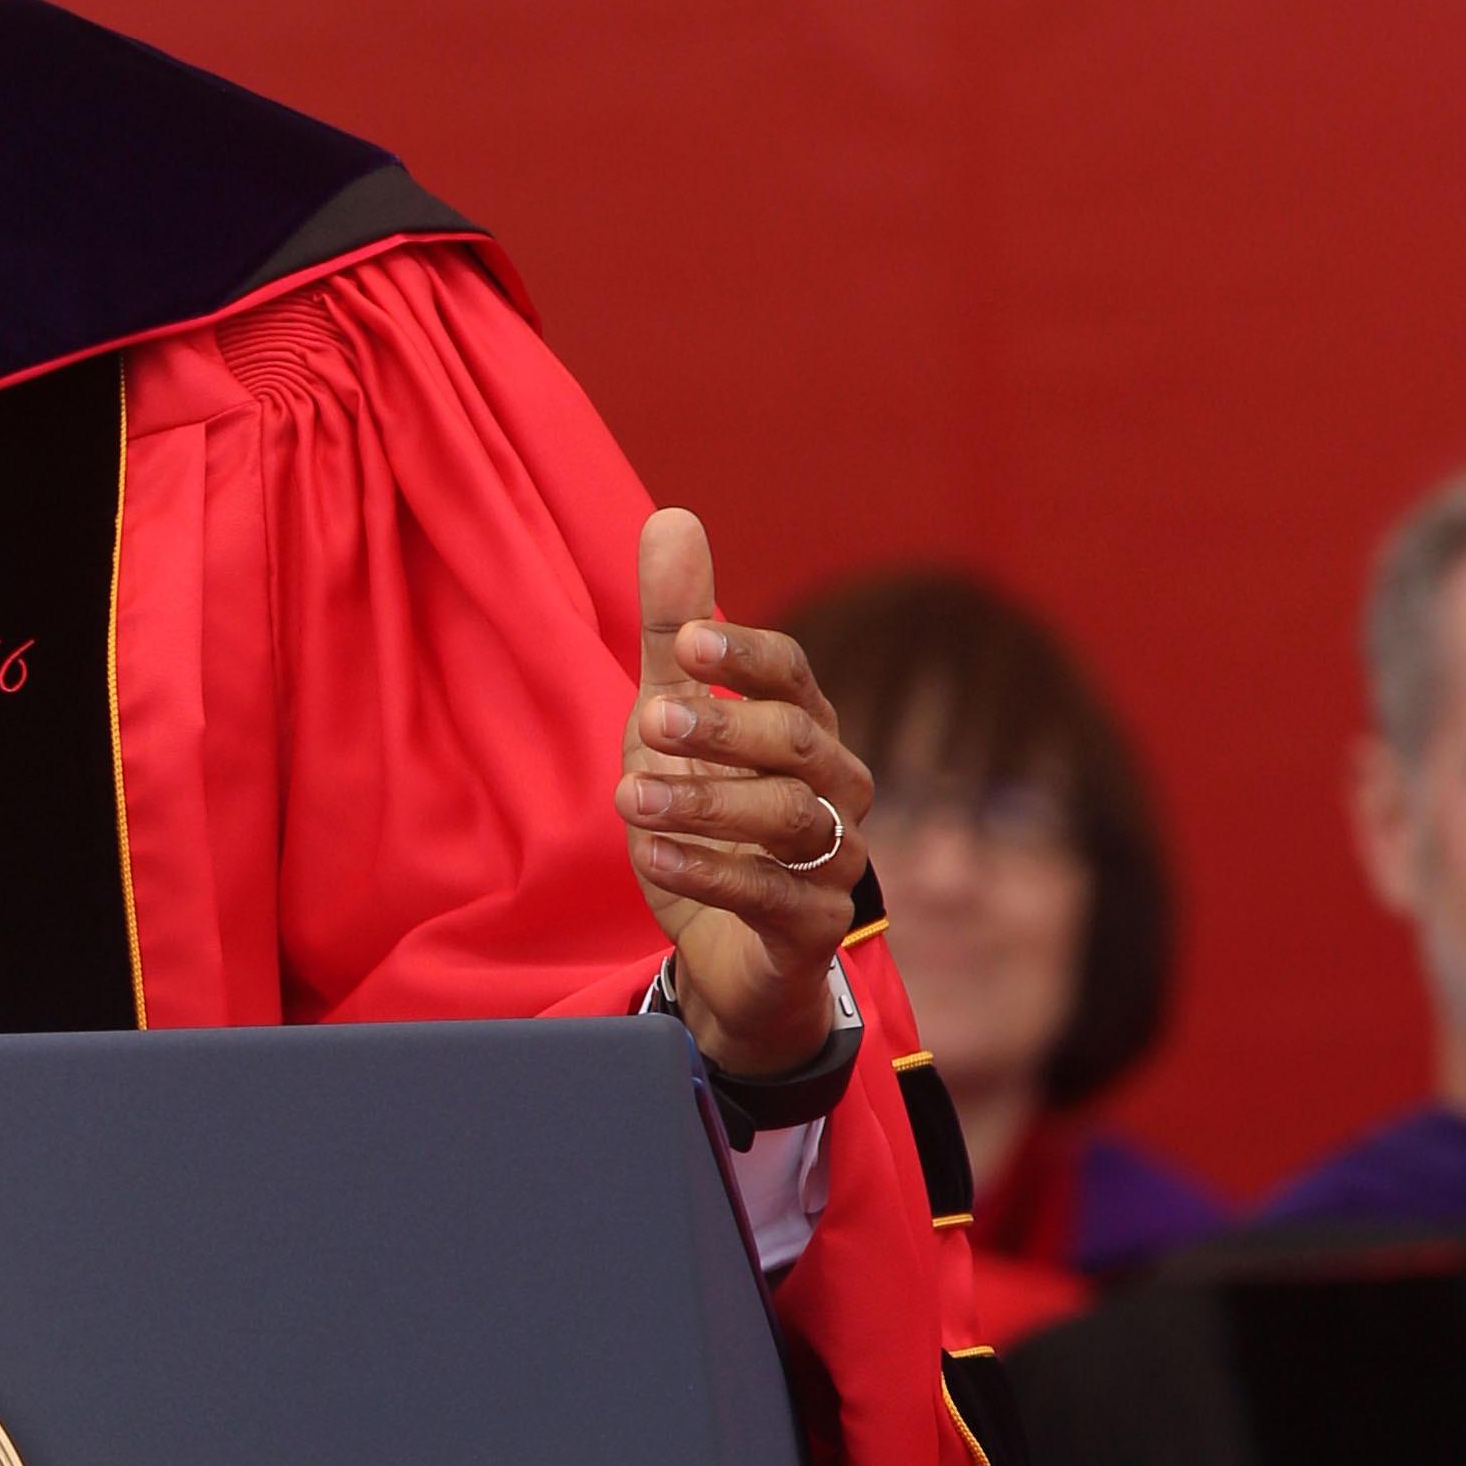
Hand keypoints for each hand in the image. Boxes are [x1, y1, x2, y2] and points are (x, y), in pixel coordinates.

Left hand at [620, 512, 873, 1076]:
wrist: (722, 950)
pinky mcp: (814, 926)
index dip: (746, 657)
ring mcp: (834, 858)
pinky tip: (652, 857)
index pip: (793, 676)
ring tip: (630, 797)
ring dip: (705, 803)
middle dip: (723, 728)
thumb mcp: (673, 722)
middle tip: (648, 722)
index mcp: (804, 727)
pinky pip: (774, 895)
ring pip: (790, 818)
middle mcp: (835, 786)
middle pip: (798, 742)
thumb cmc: (706, 818)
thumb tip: (672, 516)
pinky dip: (710, 872)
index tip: (690, 640)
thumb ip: (674, 632)